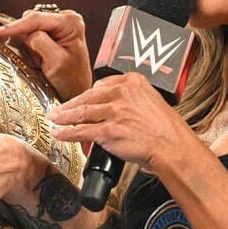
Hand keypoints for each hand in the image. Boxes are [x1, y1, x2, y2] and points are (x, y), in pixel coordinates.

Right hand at [0, 8, 92, 100]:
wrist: (76, 90)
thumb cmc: (71, 80)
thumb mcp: (56, 62)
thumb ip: (41, 43)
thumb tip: (26, 33)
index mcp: (71, 23)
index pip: (36, 19)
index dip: (15, 25)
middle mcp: (66, 18)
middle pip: (32, 19)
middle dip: (23, 34)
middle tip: (27, 55)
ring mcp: (60, 24)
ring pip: (30, 24)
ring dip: (26, 39)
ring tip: (36, 58)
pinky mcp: (53, 30)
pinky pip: (32, 30)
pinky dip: (28, 41)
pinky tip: (34, 54)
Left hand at [48, 72, 200, 172]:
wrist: (173, 147)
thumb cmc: (165, 129)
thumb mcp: (150, 100)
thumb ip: (130, 97)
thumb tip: (111, 104)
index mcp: (132, 81)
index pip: (101, 85)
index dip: (86, 94)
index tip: (79, 99)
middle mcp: (122, 93)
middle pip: (88, 97)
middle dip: (70, 105)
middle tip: (58, 109)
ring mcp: (114, 112)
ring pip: (82, 112)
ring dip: (64, 117)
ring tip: (55, 119)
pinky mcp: (109, 131)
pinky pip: (82, 130)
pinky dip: (68, 133)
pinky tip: (60, 133)